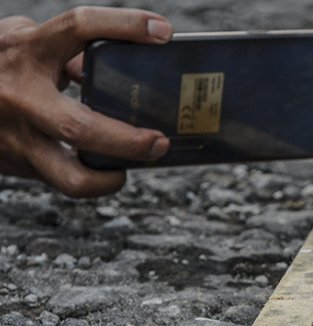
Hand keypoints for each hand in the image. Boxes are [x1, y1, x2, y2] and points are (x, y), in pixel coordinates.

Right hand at [0, 7, 172, 197]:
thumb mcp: (22, 42)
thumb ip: (65, 48)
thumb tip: (112, 65)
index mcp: (26, 51)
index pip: (79, 27)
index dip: (124, 26)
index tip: (162, 31)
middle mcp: (22, 97)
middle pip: (81, 128)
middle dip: (129, 140)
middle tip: (159, 140)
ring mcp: (19, 137)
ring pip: (72, 177)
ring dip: (112, 177)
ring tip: (137, 164)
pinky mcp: (20, 165)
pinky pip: (66, 182)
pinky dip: (94, 180)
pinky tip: (109, 170)